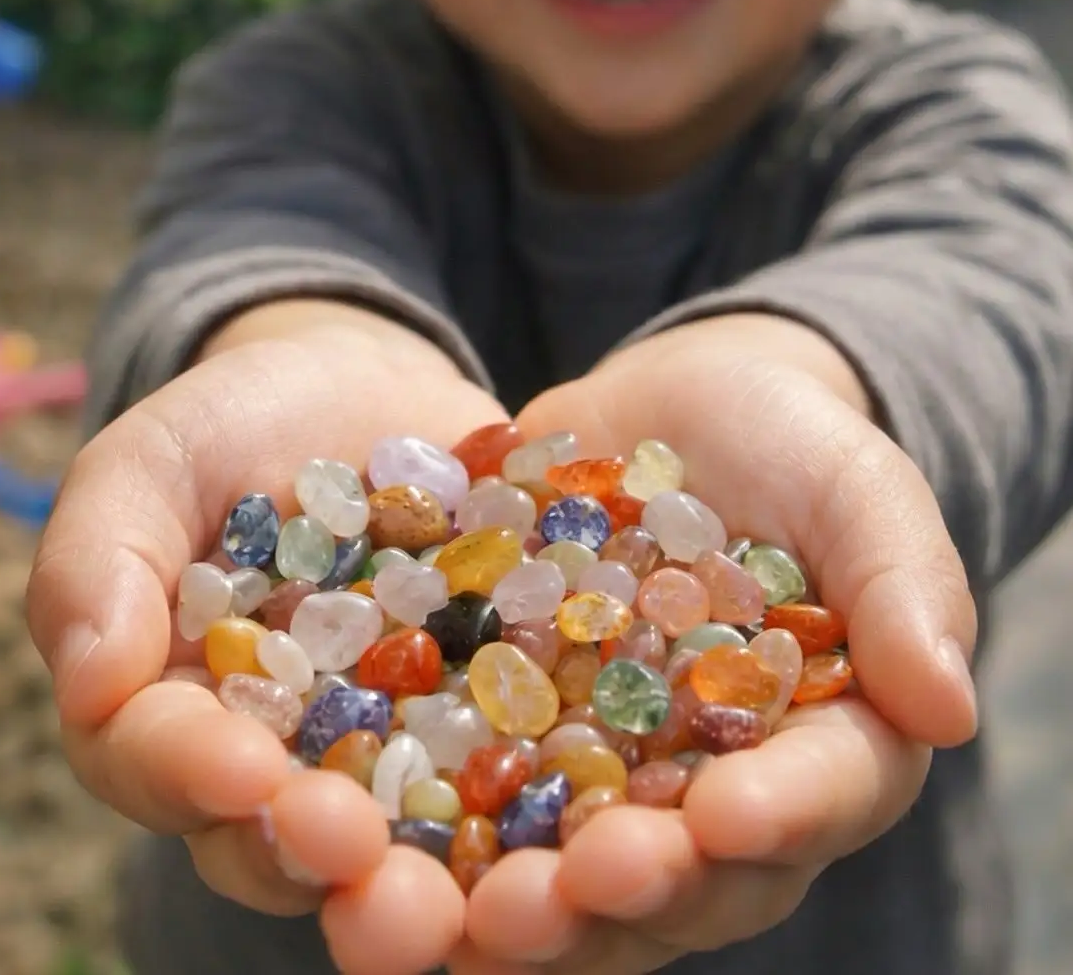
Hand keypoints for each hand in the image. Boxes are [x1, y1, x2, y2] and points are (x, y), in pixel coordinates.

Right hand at [26, 312, 509, 974]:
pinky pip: (533, 766)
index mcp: (185, 711)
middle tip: (356, 851)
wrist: (370, 389)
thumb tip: (88, 680)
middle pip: (292, 840)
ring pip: (419, 841)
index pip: (166, 764)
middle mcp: (293, 759)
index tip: (242, 770)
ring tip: (493, 886)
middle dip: (322, 856)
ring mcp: (406, 748)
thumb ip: (105, 552)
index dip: (193, 775)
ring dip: (454, 879)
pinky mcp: (503, 715)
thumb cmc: (243, 420)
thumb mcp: (160, 456)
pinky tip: (609, 803)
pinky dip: (566, 794)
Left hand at [453, 314, 977, 974]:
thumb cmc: (790, 445)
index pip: (816, 798)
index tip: (723, 819)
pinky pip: (472, 798)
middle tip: (558, 898)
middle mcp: (712, 788)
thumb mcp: (858, 489)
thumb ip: (905, 584)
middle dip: (625, 896)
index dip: (777, 818)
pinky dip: (428, 832)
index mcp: (820, 742)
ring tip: (455, 915)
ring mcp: (607, 772)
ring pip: (572, 871)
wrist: (673, 409)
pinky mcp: (512, 732)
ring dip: (517, 905)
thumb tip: (952, 711)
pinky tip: (371, 837)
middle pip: (685, 876)